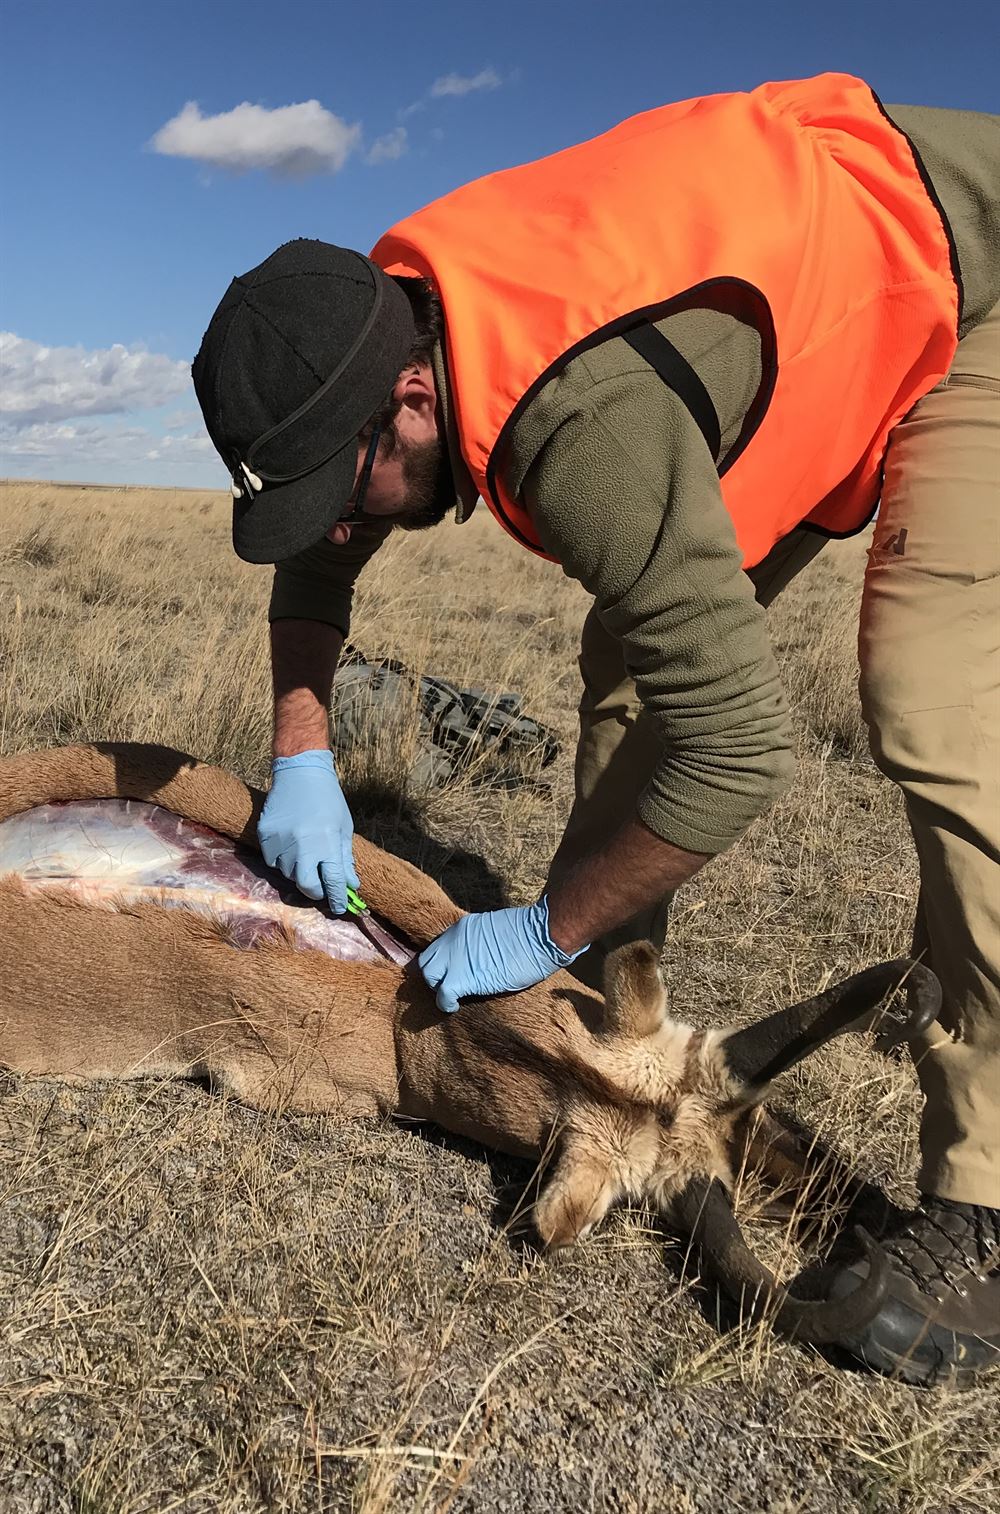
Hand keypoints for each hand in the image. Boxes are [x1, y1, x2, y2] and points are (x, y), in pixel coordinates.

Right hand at [257, 749, 359, 913]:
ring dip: (299, 872)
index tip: (341, 908)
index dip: (337, 898)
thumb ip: (345, 857)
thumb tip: (350, 885)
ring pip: (288, 873)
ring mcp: (282, 841)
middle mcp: (303, 845)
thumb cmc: (328, 799)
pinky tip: (290, 845)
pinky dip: (282, 860)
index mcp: (327, 842)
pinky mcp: (266, 836)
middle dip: (315, 892)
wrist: (300, 772)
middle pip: (306, 886)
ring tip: (305, 854)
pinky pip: (272, 861)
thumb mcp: (343, 827)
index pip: (333, 881)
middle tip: (320, 888)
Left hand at [418, 897, 585, 1013]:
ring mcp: (455, 959)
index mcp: (463, 928)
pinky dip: (446, 1004)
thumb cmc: (530, 934)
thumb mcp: (496, 930)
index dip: (442, 963)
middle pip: (426, 961)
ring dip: (439, 989)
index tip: (450, 972)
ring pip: (429, 976)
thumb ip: (480, 941)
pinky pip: (442, 995)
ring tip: (454, 996)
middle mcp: (453, 940)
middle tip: (450, 986)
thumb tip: (479, 955)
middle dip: (435, 976)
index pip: (438, 947)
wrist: (540, 936)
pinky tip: (455, 1007)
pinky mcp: (462, 978)